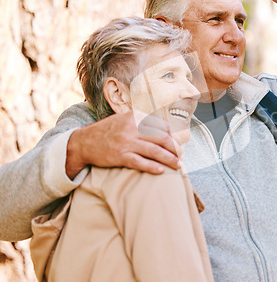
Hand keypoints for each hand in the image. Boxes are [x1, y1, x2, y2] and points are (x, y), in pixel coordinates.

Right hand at [66, 111, 181, 178]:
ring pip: (155, 151)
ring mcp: (126, 142)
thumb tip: (166, 129)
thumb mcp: (124, 119)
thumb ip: (142, 122)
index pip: (162, 126)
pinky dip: (152, 167)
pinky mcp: (120, 156)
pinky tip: (161, 171)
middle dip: (175, 149)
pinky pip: (140, 162)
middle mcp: (132, 128)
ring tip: (178, 165)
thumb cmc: (108, 131)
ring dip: (169, 159)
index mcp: (135, 117)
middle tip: (181, 156)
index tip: (178, 144)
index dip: (173, 136)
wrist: (83, 142)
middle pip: (162, 138)